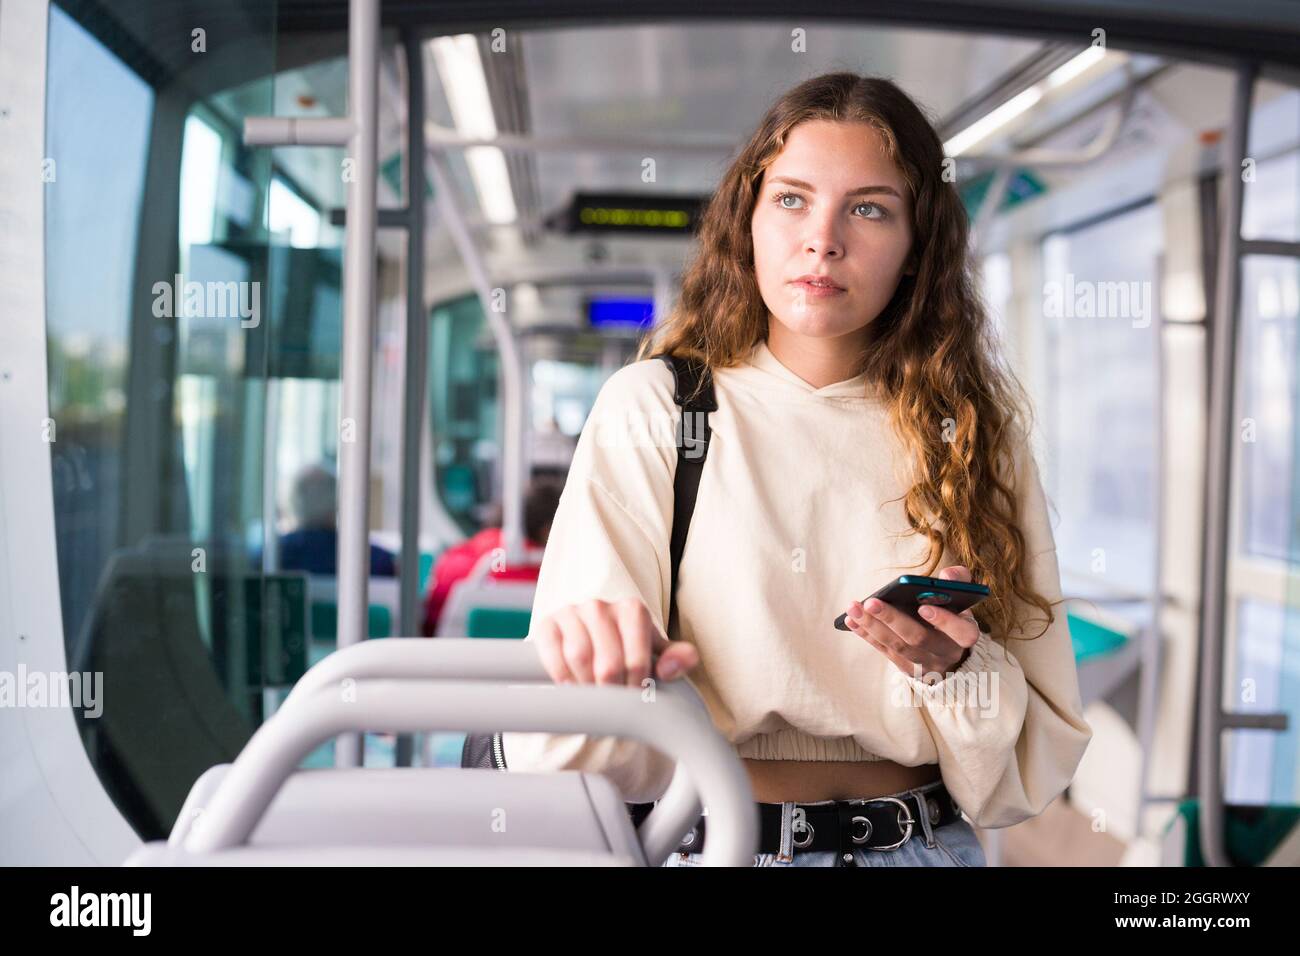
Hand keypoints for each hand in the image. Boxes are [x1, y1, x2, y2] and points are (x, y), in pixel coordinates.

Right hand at [534, 597, 699, 687]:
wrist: (593, 643)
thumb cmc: (630, 651)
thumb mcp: (657, 655)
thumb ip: (677, 659)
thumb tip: (673, 666)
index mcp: (632, 610)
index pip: (637, 658)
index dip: (636, 685)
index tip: (634, 695)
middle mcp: (599, 606)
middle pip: (608, 663)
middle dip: (612, 690)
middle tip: (612, 701)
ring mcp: (571, 613)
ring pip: (579, 658)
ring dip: (586, 686)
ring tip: (593, 694)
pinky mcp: (547, 625)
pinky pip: (552, 655)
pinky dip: (562, 677)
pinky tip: (571, 686)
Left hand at [843, 566, 981, 682]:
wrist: (948, 652)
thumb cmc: (952, 615)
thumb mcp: (962, 599)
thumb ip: (959, 582)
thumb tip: (948, 574)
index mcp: (965, 634)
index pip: (962, 632)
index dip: (945, 621)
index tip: (924, 607)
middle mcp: (947, 652)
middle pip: (919, 638)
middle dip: (893, 619)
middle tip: (871, 602)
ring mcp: (926, 664)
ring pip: (898, 647)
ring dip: (873, 626)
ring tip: (854, 607)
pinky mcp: (907, 669)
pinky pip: (885, 652)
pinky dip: (867, 635)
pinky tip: (852, 620)